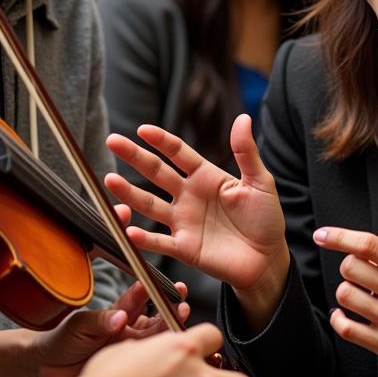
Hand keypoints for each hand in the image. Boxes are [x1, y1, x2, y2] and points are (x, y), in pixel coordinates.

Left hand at [29, 281, 190, 376]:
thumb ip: (99, 321)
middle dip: (169, 308)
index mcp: (115, 318)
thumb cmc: (59, 343)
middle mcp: (126, 334)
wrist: (43, 372)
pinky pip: (149, 364)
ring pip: (156, 340)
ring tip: (181, 316)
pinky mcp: (128, 373)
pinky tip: (170, 350)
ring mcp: (129, 354)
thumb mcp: (78, 326)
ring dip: (169, 329)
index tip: (161, 282)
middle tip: (180, 299)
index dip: (150, 291)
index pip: (136, 301)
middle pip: (154, 319)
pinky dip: (161, 356)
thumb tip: (120, 318)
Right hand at [105, 115, 288, 292]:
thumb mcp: (260, 182)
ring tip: (109, 180)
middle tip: (112, 140)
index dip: (161, 141)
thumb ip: (247, 153)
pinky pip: (159, 241)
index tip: (142, 129)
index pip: (178, 153)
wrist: (268, 259)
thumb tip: (243, 118)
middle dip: (134, 157)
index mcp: (206, 176)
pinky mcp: (184, 248)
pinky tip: (128, 229)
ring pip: (150, 204)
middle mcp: (188, 196)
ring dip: (129, 193)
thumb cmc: (266, 218)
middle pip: (156, 172)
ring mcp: (183, 221)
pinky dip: (143, 237)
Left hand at [315, 227, 377, 376]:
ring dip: (346, 293)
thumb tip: (375, 240)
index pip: (369, 245)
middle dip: (349, 268)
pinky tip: (343, 315)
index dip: (340, 237)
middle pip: (350, 267)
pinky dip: (338, 318)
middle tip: (360, 277)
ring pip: (345, 294)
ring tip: (360, 297)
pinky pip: (345, 327)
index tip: (321, 235)